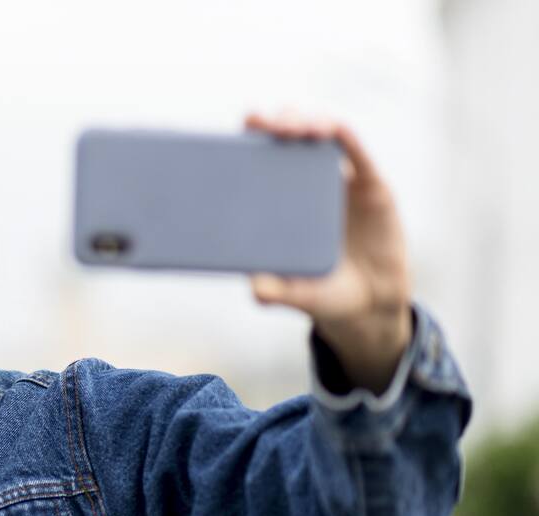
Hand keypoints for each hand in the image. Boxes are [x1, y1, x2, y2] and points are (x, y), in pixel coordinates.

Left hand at [245, 109, 413, 393]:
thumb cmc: (322, 294)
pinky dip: (342, 135)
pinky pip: (356, 151)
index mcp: (278, 202)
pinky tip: (331, 128)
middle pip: (286, 138)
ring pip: (320, 135)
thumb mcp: (295, 294)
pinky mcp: (369, 184)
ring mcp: (337, 181)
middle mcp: (304, 184)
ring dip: (304, 121)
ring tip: (293, 126)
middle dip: (272, 122)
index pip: (258, 160)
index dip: (247, 140)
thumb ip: (274, 290)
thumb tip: (255, 288)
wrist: (371, 303)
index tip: (235, 131)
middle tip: (261, 122)